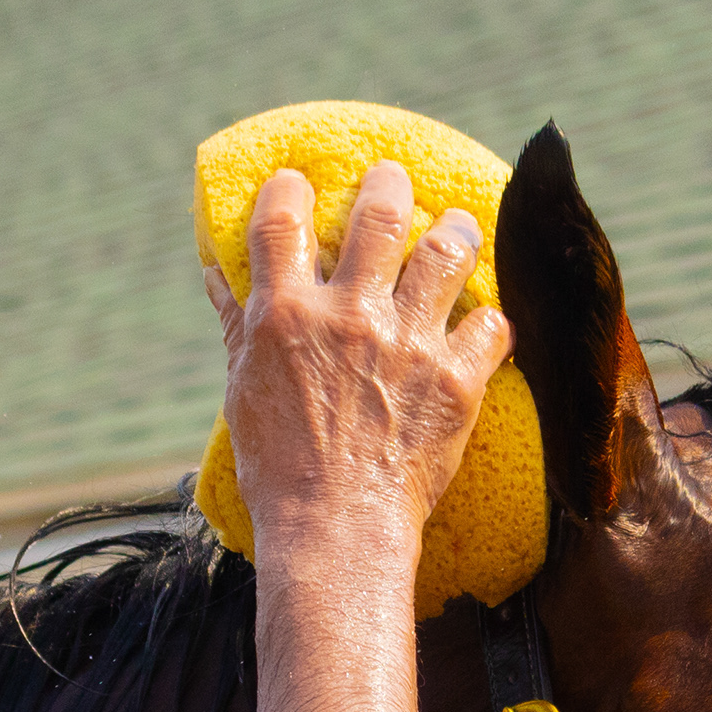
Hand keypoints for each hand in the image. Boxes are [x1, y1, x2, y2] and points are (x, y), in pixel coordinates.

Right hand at [203, 161, 510, 551]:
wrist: (334, 531)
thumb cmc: (278, 470)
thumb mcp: (243, 390)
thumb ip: (239, 325)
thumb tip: (220, 275)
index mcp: (285, 313)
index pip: (283, 217)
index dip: (291, 188)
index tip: (299, 183)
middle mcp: (349, 315)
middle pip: (380, 213)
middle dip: (390, 184)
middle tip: (394, 180)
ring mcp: (408, 343)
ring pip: (445, 252)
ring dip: (455, 231)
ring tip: (457, 227)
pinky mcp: (455, 380)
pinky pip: (491, 326)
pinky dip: (491, 320)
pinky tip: (486, 322)